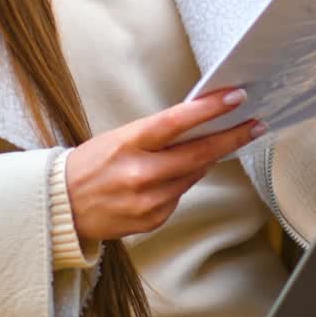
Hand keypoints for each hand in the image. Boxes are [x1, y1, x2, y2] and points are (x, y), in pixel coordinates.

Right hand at [64, 89, 263, 243]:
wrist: (61, 206)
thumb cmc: (91, 165)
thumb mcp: (119, 138)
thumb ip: (157, 136)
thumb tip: (198, 127)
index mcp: (128, 143)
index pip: (175, 122)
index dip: (209, 109)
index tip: (235, 97)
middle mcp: (140, 173)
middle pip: (198, 153)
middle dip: (231, 137)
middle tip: (254, 124)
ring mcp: (148, 200)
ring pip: (193, 175)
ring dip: (206, 160)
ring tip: (214, 145)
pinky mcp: (152, 219)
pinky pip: (179, 196)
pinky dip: (180, 183)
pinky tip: (169, 177)